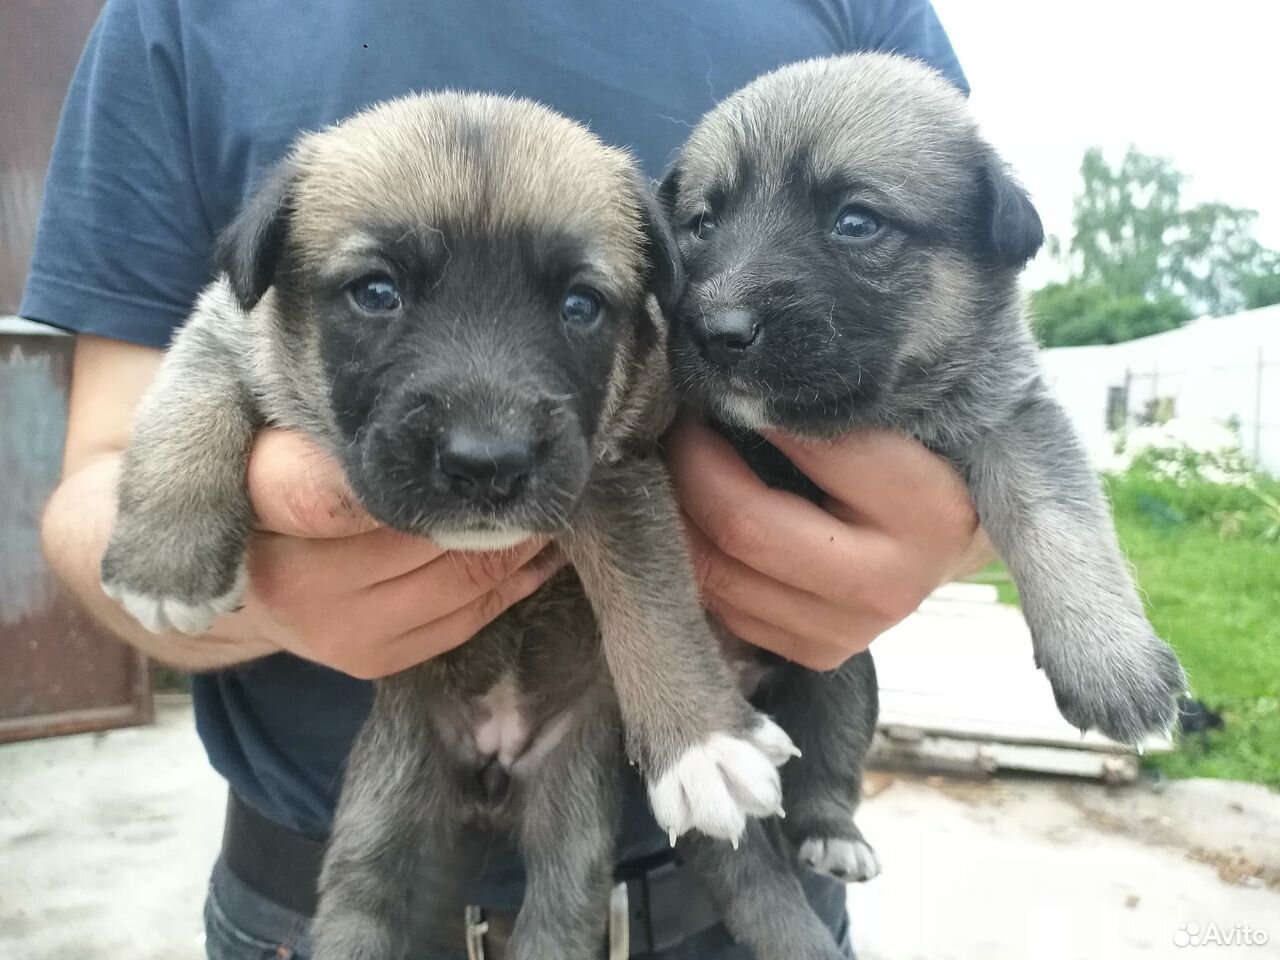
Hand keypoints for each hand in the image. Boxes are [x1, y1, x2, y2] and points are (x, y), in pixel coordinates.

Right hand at [221, 429, 562, 678]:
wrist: (248, 570)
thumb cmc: (277, 474)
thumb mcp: (283, 428)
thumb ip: (336, 422)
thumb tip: (441, 422)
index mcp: (262, 502)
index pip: (338, 493)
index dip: (413, 475)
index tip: (473, 447)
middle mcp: (294, 579)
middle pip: (424, 537)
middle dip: (490, 502)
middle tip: (535, 468)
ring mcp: (335, 629)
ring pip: (459, 580)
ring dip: (516, 543)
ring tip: (545, 504)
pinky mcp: (372, 659)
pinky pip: (466, 621)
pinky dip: (513, 583)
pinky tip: (537, 551)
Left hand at [666, 416, 992, 670]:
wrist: (954, 540)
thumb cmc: (919, 460)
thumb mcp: (895, 420)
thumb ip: (826, 409)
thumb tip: (728, 388)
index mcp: (925, 509)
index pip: (807, 447)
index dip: (747, 409)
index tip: (723, 382)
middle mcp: (889, 585)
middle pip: (741, 526)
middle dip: (690, 466)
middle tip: (678, 423)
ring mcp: (848, 632)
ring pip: (715, 573)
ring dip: (680, 513)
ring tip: (681, 464)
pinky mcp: (815, 655)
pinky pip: (720, 604)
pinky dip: (695, 556)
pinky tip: (698, 516)